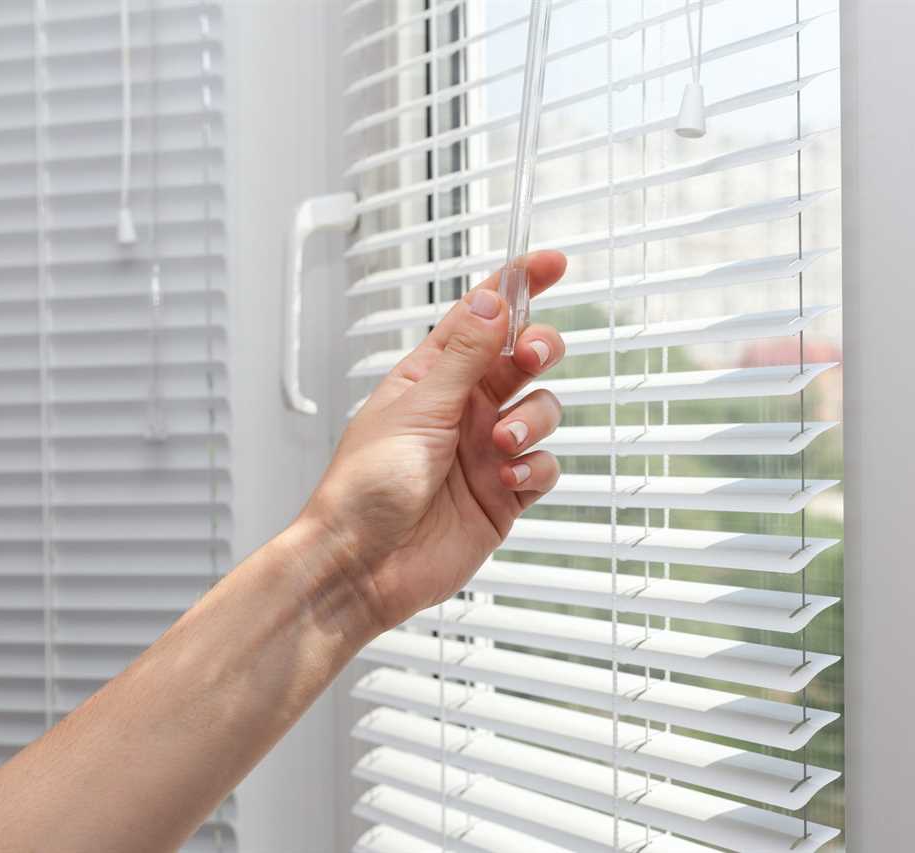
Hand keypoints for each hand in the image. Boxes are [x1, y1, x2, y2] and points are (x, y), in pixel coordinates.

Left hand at [299, 251, 567, 631]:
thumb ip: (463, 358)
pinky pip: (543, 466)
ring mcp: (486, 452)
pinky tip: (508, 481)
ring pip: (541, 410)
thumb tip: (491, 301)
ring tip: (503, 442)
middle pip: (522, 359)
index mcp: (432, 378)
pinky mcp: (504, 495)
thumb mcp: (416, 410)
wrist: (362, 566)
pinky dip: (535, 467)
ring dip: (533, 418)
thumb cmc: (366, 487)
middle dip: (538, 349)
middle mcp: (463, 409)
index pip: (481, 319)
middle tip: (532, 356)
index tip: (552, 262)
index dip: (517, 286)